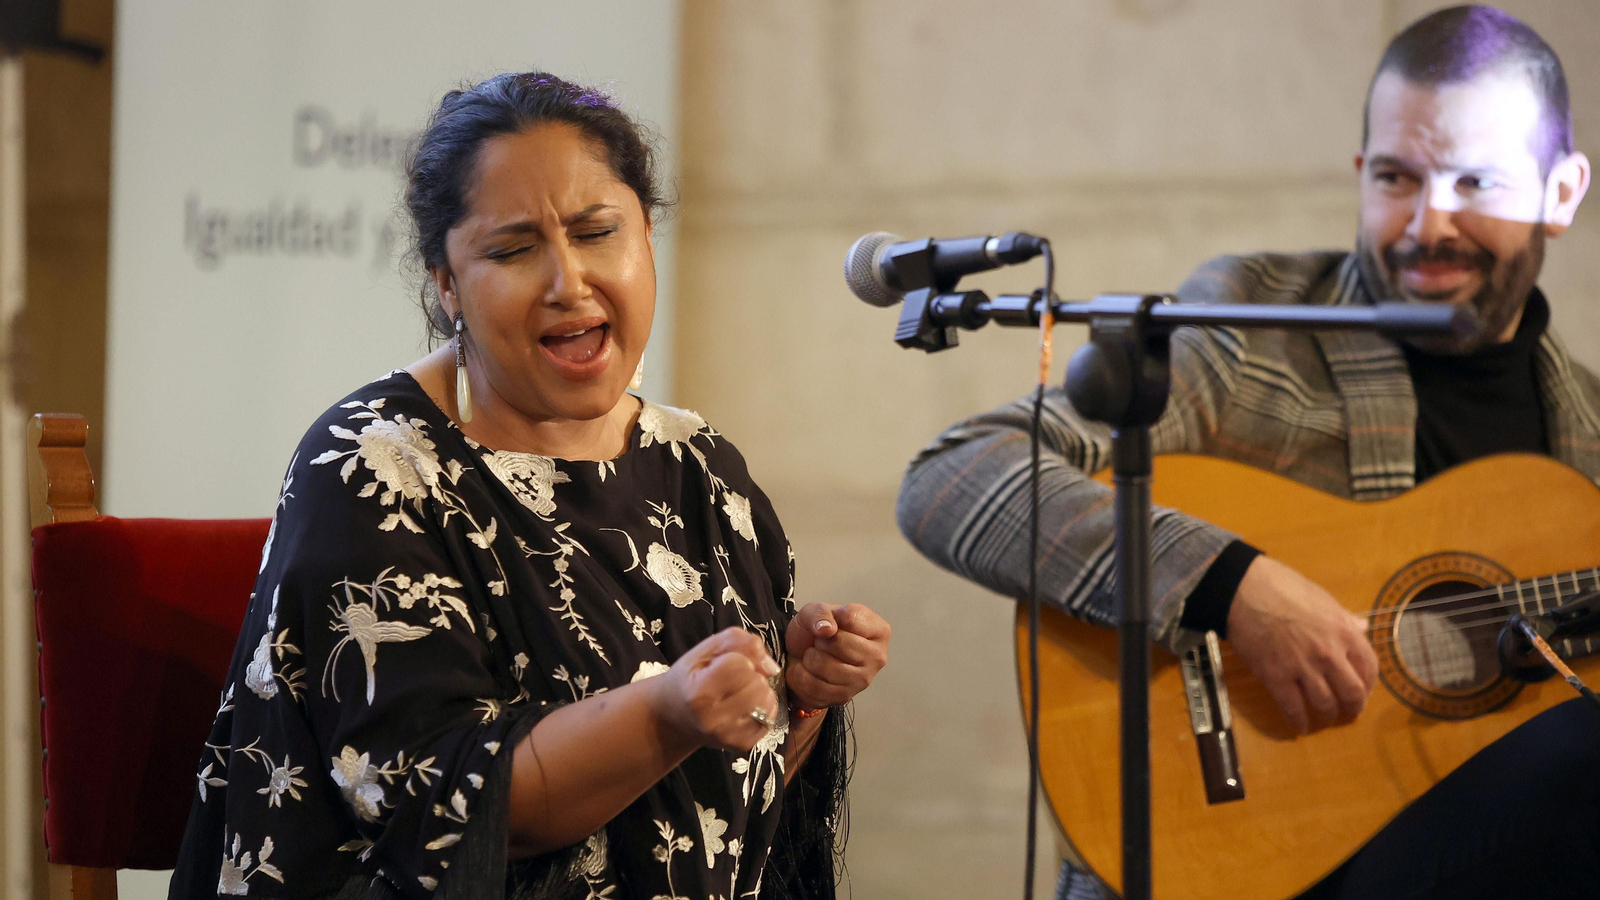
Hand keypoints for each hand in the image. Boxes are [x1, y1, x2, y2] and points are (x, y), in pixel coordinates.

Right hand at [652, 627, 780, 752]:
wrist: (673, 717)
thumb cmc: (689, 678)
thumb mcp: (705, 650)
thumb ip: (739, 642)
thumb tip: (771, 667)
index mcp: (699, 692)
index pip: (740, 664)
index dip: (738, 658)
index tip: (725, 664)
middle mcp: (714, 718)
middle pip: (758, 684)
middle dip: (752, 675)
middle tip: (735, 680)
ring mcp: (729, 735)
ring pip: (767, 702)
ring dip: (761, 691)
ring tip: (743, 691)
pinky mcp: (742, 745)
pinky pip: (770, 720)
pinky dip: (764, 708)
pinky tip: (748, 706)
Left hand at [784, 603, 889, 709]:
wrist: (804, 656)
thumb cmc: (818, 630)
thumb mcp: (815, 611)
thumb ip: (820, 613)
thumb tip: (828, 629)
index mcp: (879, 631)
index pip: (850, 617)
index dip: (832, 617)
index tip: (832, 623)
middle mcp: (877, 657)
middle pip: (838, 643)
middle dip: (820, 640)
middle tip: (822, 642)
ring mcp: (863, 680)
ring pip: (824, 665)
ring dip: (810, 658)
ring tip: (815, 655)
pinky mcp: (845, 696)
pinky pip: (813, 685)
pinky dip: (802, 675)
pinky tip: (808, 670)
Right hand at [1226, 556, 1377, 734]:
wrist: (1243, 590)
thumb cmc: (1283, 587)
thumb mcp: (1322, 598)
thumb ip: (1344, 618)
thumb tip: (1361, 627)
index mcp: (1343, 632)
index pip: (1369, 667)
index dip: (1368, 684)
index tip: (1362, 689)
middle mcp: (1330, 654)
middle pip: (1352, 693)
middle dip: (1353, 708)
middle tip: (1348, 713)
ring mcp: (1303, 668)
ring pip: (1325, 704)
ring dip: (1327, 717)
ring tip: (1323, 719)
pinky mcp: (1276, 678)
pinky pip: (1293, 708)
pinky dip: (1299, 722)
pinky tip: (1300, 727)